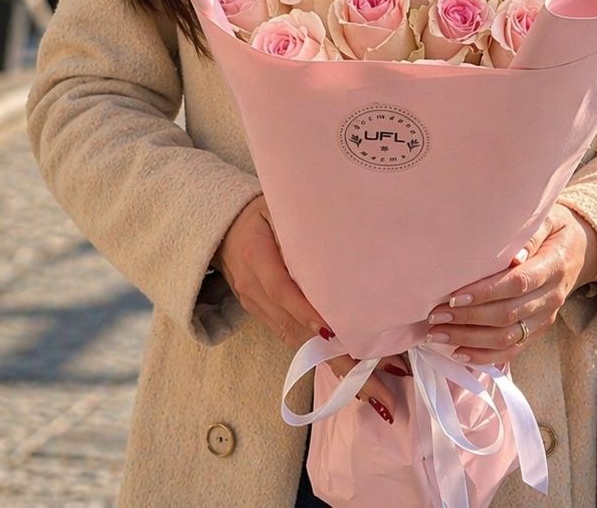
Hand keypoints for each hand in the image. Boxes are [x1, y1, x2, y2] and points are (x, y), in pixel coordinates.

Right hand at [214, 195, 407, 424]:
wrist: (220, 229)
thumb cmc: (258, 213)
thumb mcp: (274, 206)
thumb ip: (299, 222)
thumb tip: (344, 232)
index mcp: (256, 256)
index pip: (281, 289)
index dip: (306, 312)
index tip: (335, 333)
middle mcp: (254, 288)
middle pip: (295, 330)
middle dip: (338, 360)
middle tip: (376, 386)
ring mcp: (256, 307)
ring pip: (297, 344)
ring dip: (337, 368)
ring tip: (374, 390)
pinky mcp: (263, 317)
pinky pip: (293, 341)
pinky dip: (322, 359)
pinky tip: (352, 376)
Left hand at [420, 204, 596, 368]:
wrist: (580, 250)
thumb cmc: (555, 230)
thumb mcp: (550, 220)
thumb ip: (532, 234)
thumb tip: (515, 254)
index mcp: (554, 267)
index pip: (518, 283)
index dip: (486, 292)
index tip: (455, 296)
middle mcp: (551, 297)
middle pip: (508, 314)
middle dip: (469, 318)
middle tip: (436, 315)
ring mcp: (546, 318)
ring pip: (507, 337)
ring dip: (470, 339)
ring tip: (438, 334)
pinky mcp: (538, 330)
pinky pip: (513, 350)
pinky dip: (485, 355)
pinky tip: (459, 352)